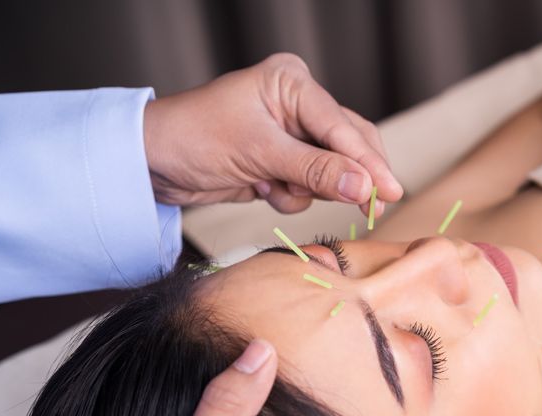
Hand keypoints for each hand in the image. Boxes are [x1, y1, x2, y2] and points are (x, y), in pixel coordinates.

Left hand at [142, 53, 402, 213]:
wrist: (151, 163)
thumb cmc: (194, 139)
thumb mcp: (259, 153)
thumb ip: (315, 170)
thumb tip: (363, 187)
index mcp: (292, 82)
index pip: (343, 127)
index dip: (369, 163)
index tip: (390, 192)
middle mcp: (297, 104)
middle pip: (348, 145)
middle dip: (346, 177)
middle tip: (372, 207)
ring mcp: (290, 134)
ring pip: (331, 171)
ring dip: (306, 188)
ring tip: (271, 185)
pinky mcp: (281, 162)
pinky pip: (308, 186)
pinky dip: (289, 195)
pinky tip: (260, 188)